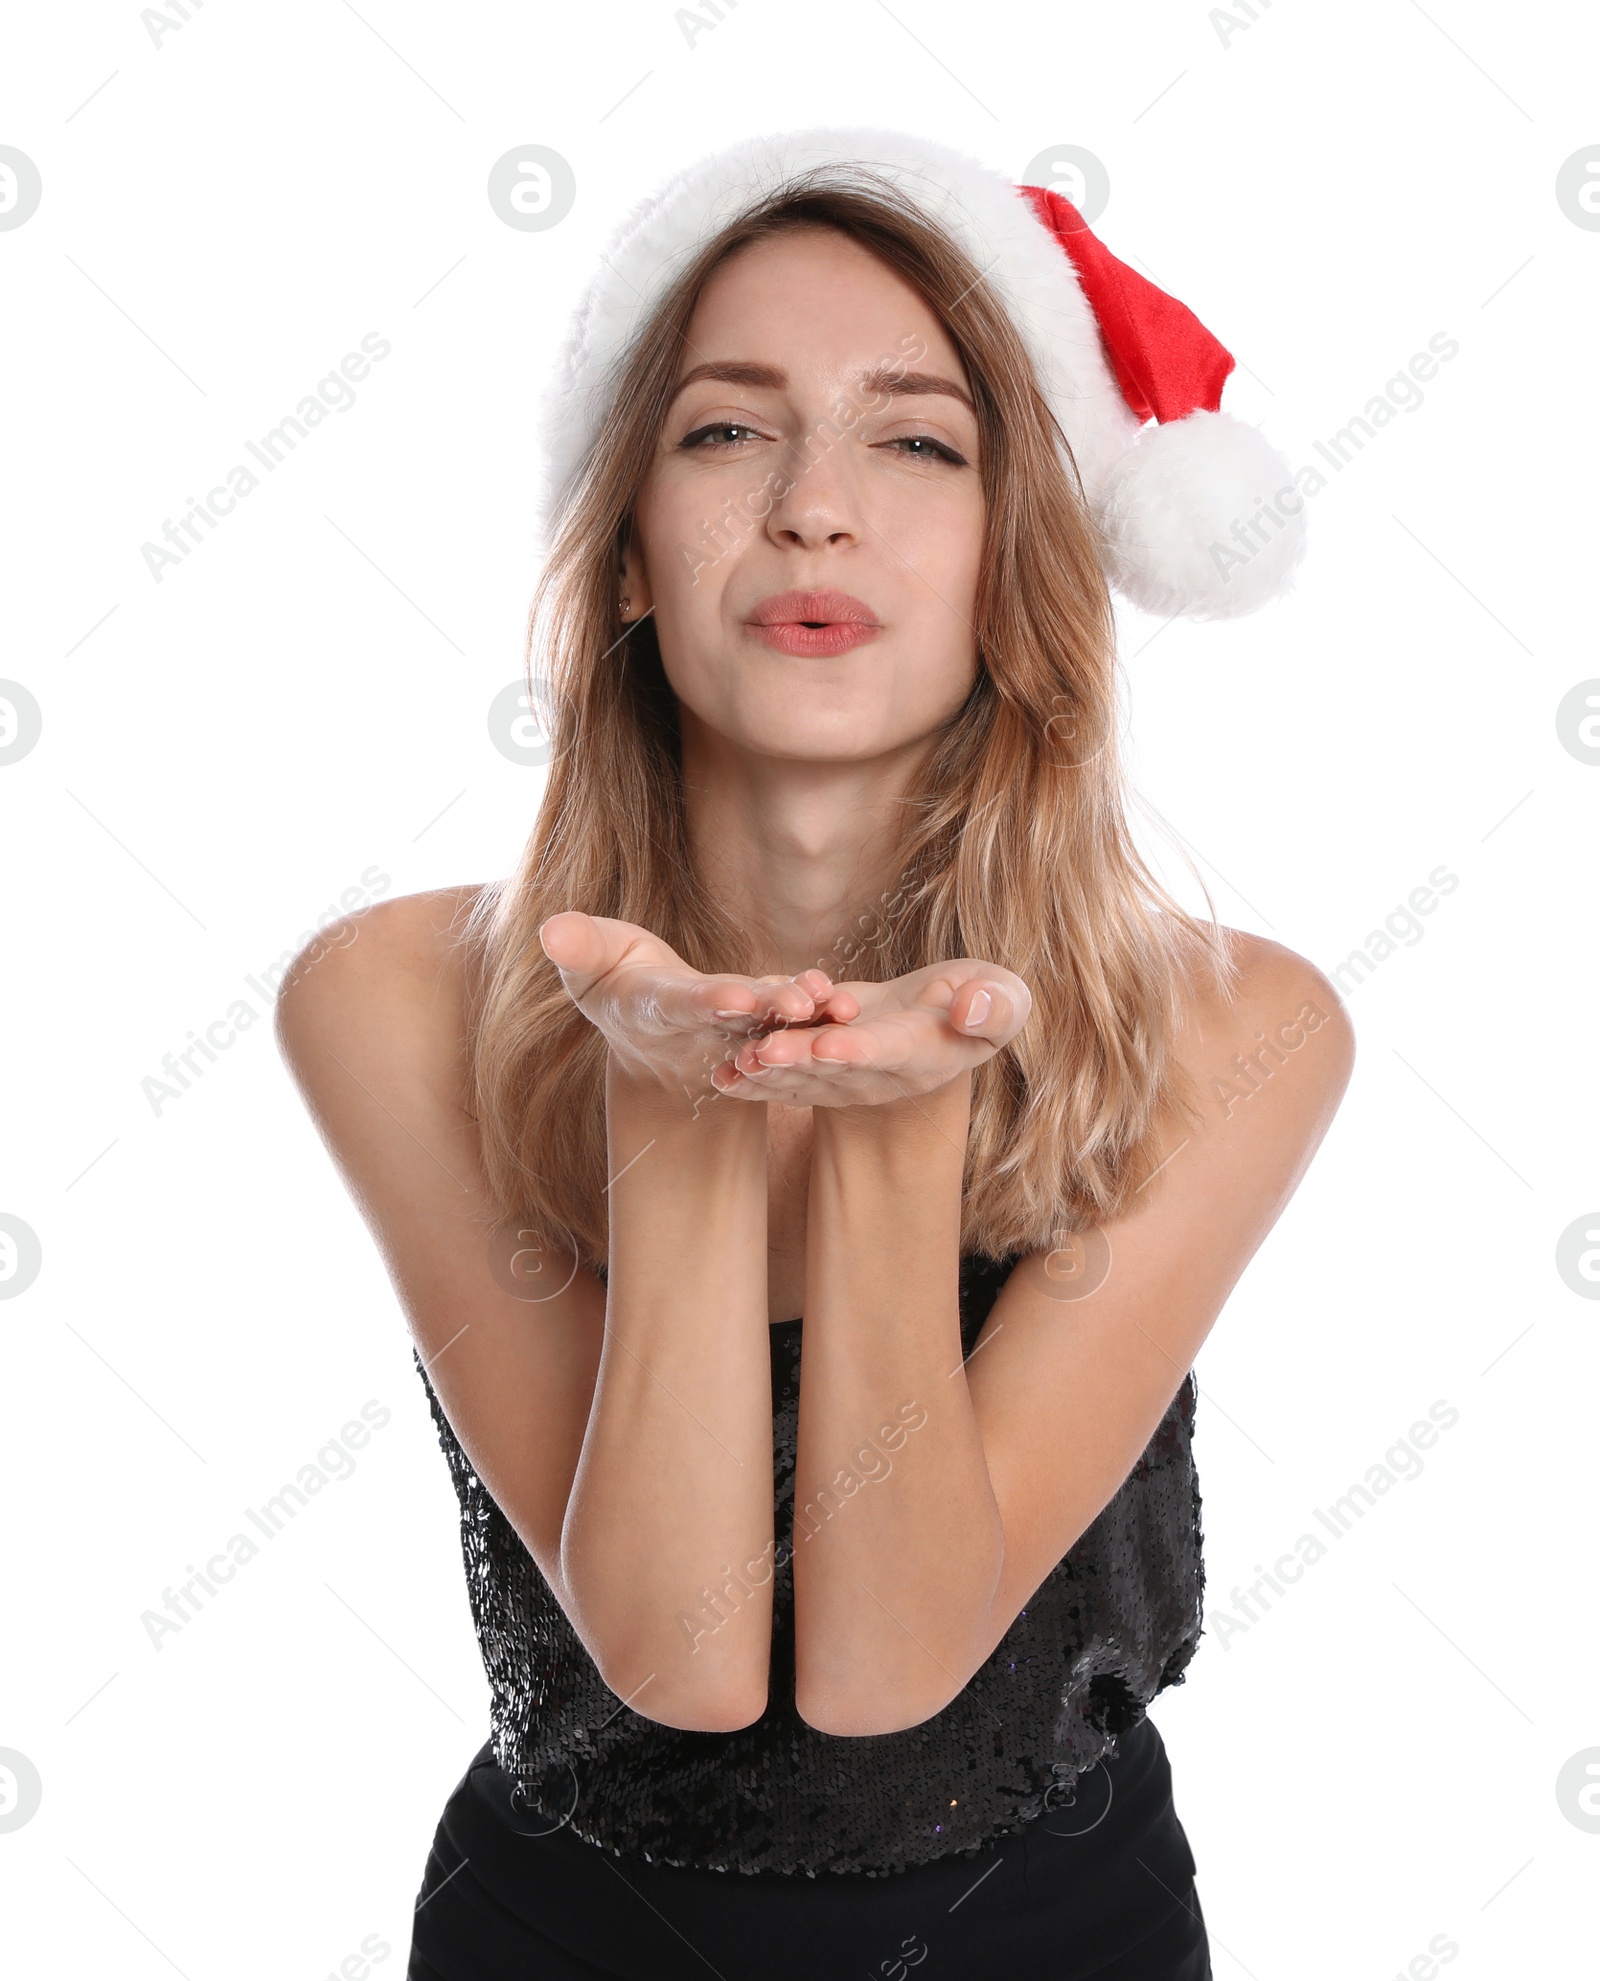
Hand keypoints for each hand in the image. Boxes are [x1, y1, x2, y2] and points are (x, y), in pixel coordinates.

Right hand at [539, 912, 857, 1096]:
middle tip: (799, 1002)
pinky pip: (790, 1017)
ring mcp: (735, 1027)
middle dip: (767, 1011)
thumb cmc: (611, 976)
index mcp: (656, 1008)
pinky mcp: (761, 1021)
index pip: (682, 1005)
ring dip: (801, 1014)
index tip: (730, 997)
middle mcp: (700, 1026)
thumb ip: (577, 945)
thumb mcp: (589, 959)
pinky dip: (815, 1011)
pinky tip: (845, 1000)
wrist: (645, 1026)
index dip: (706, 1003)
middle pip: (738, 1019)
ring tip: (832, 1000)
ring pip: (772, 1021)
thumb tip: (550, 930)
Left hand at [711, 959, 1031, 1108]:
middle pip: (835, 1069)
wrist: (944, 1016)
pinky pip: (784, 1077)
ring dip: (767, 1070)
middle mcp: (881, 1077)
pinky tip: (719, 1075)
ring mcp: (847, 1079)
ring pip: (802, 1076)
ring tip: (734, 1061)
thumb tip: (973, 1010)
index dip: (861, 1049)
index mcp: (926, 1056)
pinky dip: (753, 1078)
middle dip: (798, 1062)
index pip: (890, 1054)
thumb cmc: (980, 999)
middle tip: (763, 1053)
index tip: (832, 1043)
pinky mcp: (820, 1072)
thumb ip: (996, 1005)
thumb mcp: (1004, 996)